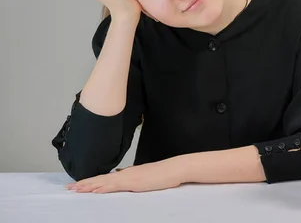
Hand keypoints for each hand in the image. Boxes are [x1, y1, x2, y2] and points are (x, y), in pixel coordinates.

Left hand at [66, 160, 181, 193]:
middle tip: (69, 188)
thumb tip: (123, 177)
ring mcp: (128, 177)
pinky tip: (93, 190)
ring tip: (75, 189)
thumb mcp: (146, 177)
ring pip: (104, 182)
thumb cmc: (163, 174)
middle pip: (100, 179)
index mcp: (128, 173)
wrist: (174, 169)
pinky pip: (113, 186)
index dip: (91, 181)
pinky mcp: (133, 182)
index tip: (78, 184)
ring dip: (88, 186)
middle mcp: (125, 174)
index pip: (105, 178)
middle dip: (84, 184)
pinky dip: (101, 188)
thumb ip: (134, 178)